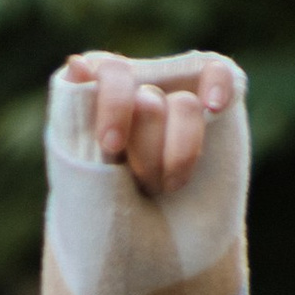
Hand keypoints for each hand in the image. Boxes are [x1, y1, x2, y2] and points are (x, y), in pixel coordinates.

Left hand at [64, 51, 235, 195]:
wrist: (141, 231)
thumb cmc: (103, 200)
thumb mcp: (82, 166)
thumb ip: (75, 116)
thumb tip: (77, 63)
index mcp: (99, 91)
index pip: (111, 76)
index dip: (114, 108)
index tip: (113, 146)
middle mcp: (137, 83)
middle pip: (147, 101)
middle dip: (146, 149)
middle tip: (141, 181)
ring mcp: (175, 90)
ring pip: (184, 106)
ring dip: (179, 154)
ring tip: (167, 187)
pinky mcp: (211, 100)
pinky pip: (219, 73)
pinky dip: (218, 86)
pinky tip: (215, 107)